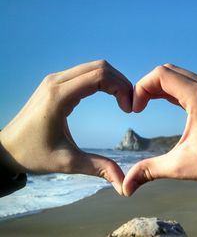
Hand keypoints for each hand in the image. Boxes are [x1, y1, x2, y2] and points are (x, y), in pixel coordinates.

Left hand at [0, 60, 131, 194]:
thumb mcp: (67, 162)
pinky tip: (109, 95)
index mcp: (59, 97)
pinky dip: (102, 80)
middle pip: (100, 67)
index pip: (100, 76)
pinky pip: (85, 72)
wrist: (5, 149)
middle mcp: (56, 81)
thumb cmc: (33, 155)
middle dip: (121, 82)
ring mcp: (54, 79)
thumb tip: (123, 184)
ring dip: (113, 80)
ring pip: (94, 67)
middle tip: (130, 104)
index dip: (121, 88)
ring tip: (122, 100)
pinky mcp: (55, 83)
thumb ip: (98, 168)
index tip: (128, 109)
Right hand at [123, 64, 196, 210]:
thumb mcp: (181, 167)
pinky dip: (173, 90)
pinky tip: (164, 103)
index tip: (135, 110)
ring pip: (179, 76)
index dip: (141, 88)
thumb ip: (149, 170)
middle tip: (138, 106)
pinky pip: (190, 84)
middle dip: (148, 85)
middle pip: (169, 71)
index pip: (161, 75)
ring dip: (160, 86)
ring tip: (146, 104)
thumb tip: (124, 188)